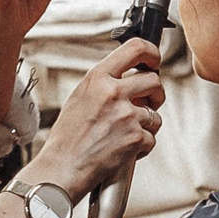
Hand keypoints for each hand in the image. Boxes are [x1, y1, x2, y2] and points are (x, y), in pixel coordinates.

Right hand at [30, 38, 165, 199]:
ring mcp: (126, 116)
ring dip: (146, 125)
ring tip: (123, 134)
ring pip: (155, 114)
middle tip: (148, 103)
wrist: (62, 168)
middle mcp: (113, 93)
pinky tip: (123, 149)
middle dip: (156, 94)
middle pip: (154, 81)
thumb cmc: (67, 138)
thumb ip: (105, 84)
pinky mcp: (135, 138)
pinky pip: (151, 138)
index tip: (153, 61)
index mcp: (98, 78)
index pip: (135, 48)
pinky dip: (141, 146)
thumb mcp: (80, 97)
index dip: (151, 53)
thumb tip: (130, 78)